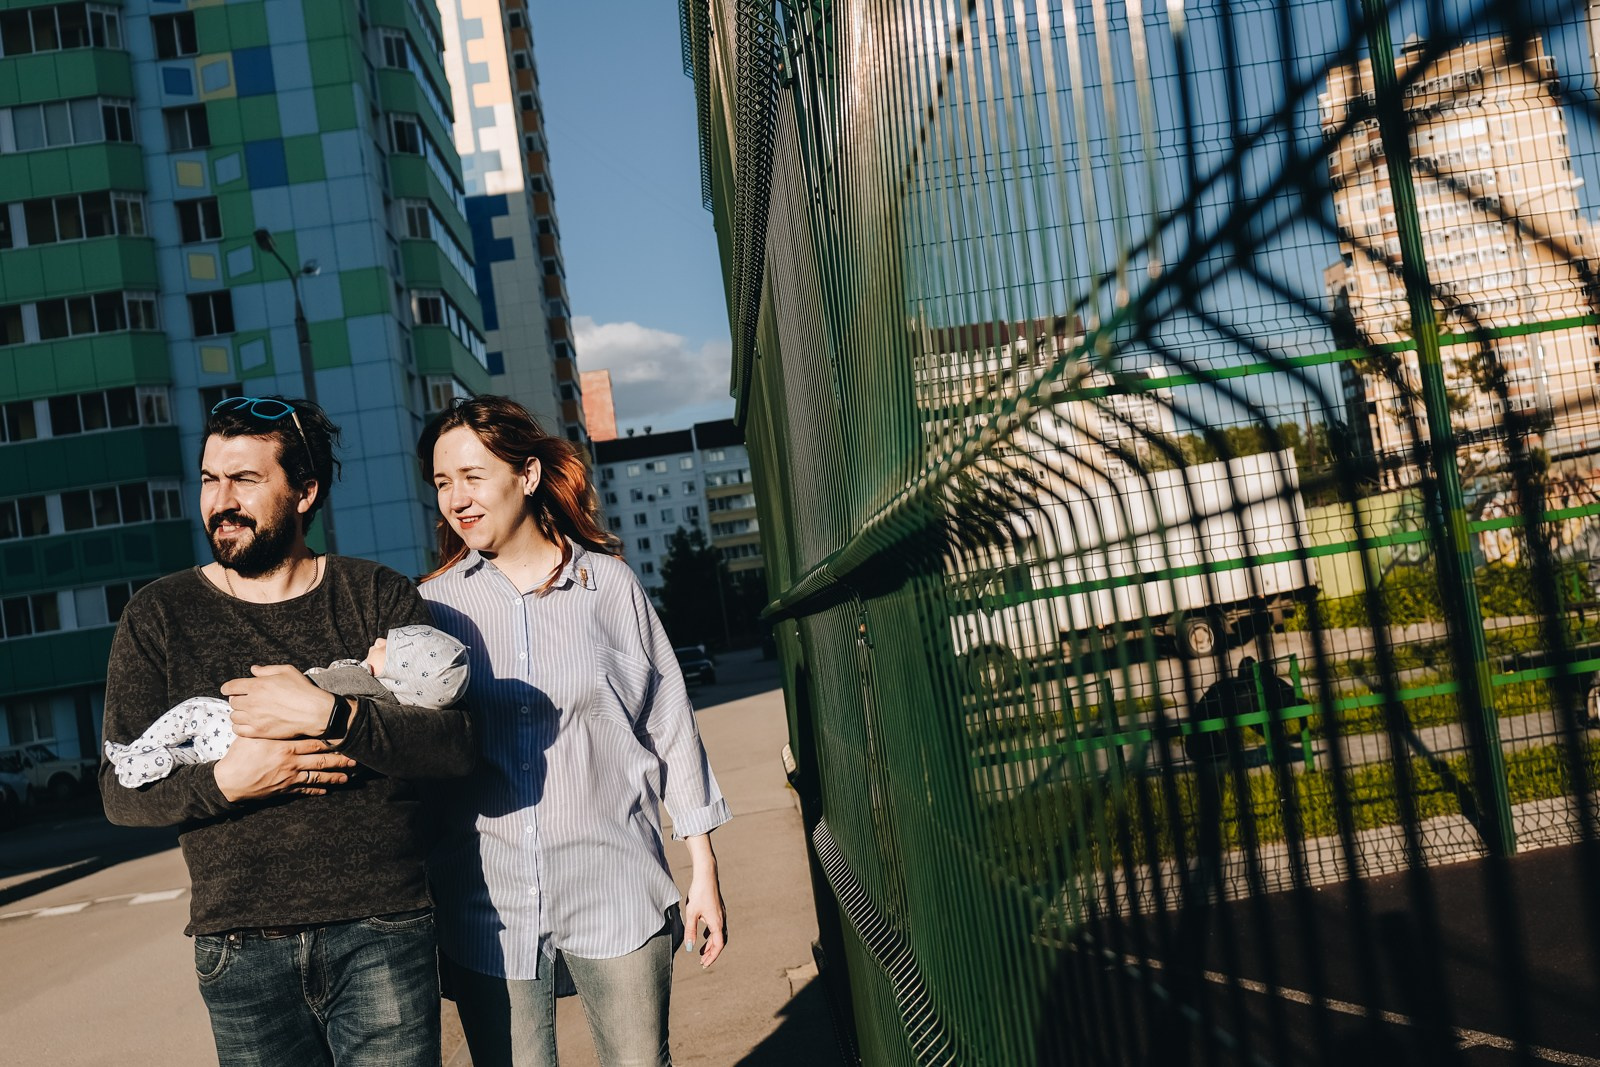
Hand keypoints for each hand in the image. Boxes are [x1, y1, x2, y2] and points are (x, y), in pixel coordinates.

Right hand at [213, 736, 357, 801]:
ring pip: (317, 777)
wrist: (229, 781)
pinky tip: (326, 790)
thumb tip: (279, 712)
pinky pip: (304, 790)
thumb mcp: (254, 735)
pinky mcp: (284, 790)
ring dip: (334, 777)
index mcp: (285, 746)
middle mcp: (291, 762)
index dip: (331, 741)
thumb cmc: (239, 754)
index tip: (344, 738)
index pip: (314, 742)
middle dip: (340, 760)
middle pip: (321, 760)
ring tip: (347, 777)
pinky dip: (317, 790)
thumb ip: (269, 725)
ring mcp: (289, 777)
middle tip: (355, 760)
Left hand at [222, 665, 338, 738]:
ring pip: (234, 717)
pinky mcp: (259, 731)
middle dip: (237, 700)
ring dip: (239, 713)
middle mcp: (252, 702)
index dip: (228, 688)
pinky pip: (238, 730)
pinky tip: (248, 724)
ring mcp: (255, 718)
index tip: (229, 690)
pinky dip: (240, 727)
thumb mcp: (287, 671)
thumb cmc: (303, 690)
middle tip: (246, 701)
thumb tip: (253, 670)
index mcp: (257, 685)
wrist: (314, 712)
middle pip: (232, 702)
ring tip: (247, 713)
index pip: (230, 687)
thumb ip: (267, 670)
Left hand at [682, 834, 726, 967]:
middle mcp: (721, 919)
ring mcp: (720, 914)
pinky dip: (711, 934)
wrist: (706, 875)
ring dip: (711, 944)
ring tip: (701, 951)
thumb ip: (690, 932)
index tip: (703, 964)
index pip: (718, 945)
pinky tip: (703, 935)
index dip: (712, 957)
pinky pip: (716, 926)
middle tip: (702, 961)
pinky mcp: (717, 909)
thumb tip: (689, 948)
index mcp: (717, 923)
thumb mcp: (691, 914)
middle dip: (711, 953)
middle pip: (719, 941)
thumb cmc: (698, 893)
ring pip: (718, 934)